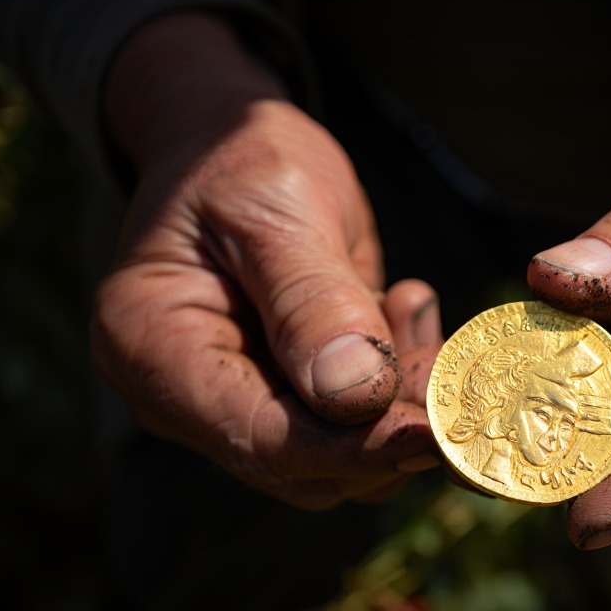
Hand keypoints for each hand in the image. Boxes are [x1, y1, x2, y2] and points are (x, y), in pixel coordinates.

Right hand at [91, 14, 441, 507]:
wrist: (231, 144)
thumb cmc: (239, 158)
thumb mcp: (278, 209)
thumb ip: (315, 303)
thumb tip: (359, 398)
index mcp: (154, 350)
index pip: (260, 439)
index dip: (352, 449)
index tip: (433, 433)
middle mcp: (187, 397)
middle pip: (303, 466)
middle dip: (388, 433)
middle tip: (456, 373)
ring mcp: (237, 403)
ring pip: (340, 458)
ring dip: (401, 407)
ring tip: (415, 316)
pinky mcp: (286, 400)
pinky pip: (354, 426)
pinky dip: (398, 386)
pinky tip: (406, 313)